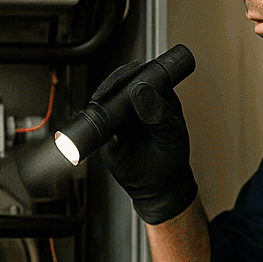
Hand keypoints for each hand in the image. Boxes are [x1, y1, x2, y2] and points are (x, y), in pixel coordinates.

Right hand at [93, 62, 198, 224]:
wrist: (157, 186)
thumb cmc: (171, 158)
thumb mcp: (171, 135)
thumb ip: (159, 113)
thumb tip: (143, 90)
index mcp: (158, 96)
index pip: (143, 75)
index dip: (131, 75)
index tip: (126, 83)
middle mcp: (137, 102)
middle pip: (119, 83)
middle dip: (110, 86)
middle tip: (104, 96)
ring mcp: (121, 115)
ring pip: (105, 100)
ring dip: (99, 102)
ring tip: (98, 107)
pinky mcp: (107, 131)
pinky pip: (96, 121)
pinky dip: (91, 120)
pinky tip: (93, 122)